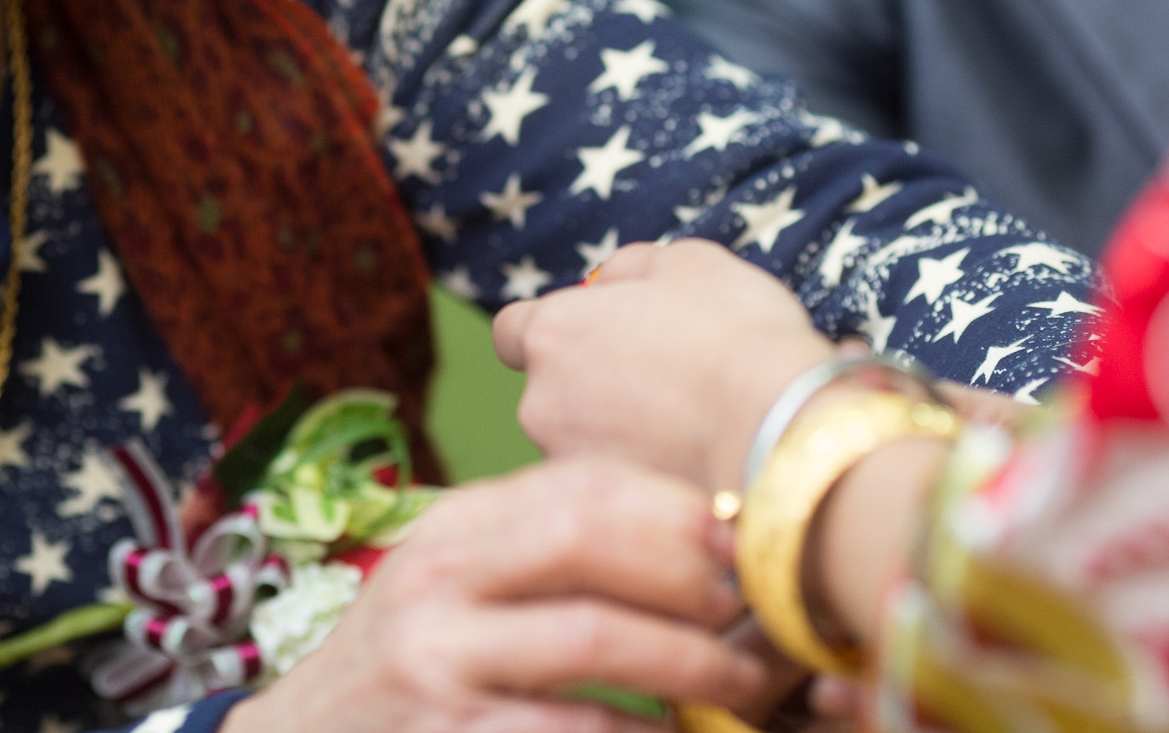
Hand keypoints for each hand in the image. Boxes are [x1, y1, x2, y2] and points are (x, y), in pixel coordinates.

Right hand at [226, 458, 766, 732]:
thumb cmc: (416, 664)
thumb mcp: (458, 585)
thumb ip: (547, 552)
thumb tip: (703, 539)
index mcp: (453, 526)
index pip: (579, 484)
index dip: (676, 508)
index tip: (747, 543)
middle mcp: (436, 578)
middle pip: (586, 538)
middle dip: (687, 571)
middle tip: (752, 611)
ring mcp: (434, 662)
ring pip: (592, 637)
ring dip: (691, 661)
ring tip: (744, 684)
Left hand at [493, 240, 833, 493]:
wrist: (778, 437)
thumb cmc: (735, 336)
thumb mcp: (688, 262)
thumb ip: (632, 268)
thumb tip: (609, 280)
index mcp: (551, 332)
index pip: (512, 331)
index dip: (554, 331)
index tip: (597, 334)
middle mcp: (539, 403)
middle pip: (552, 392)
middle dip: (594, 388)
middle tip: (664, 384)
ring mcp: (568, 466)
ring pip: (583, 445)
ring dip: (620, 436)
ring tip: (691, 431)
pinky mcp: (604, 520)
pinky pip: (618, 488)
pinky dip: (644, 477)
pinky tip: (696, 469)